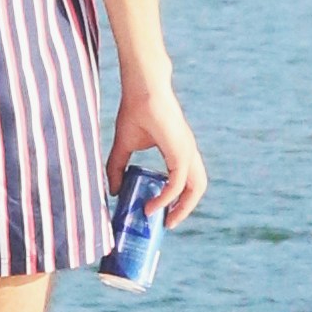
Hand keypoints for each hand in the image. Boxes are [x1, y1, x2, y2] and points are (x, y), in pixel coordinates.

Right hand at [111, 76, 205, 222]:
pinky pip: (178, 182)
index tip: (162, 212)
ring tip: (164, 220)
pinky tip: (152, 205)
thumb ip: (118, 167)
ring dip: (182, 208)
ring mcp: (187, 151)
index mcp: (180, 150)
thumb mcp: (124, 144)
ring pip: (196, 188)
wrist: (141, 88)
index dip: (179, 198)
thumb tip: (113, 191)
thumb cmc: (135, 110)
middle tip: (167, 224)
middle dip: (184, 209)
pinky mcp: (181, 151)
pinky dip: (167, 197)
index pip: (188, 180)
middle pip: (197, 188)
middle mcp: (188, 152)